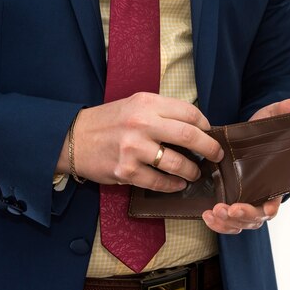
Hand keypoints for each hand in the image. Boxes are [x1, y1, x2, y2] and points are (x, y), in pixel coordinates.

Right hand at [57, 92, 223, 191]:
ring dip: (192, 171)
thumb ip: (162, 112)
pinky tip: (178, 184)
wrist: (73, 138)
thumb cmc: (108, 121)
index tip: (210, 133)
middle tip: (216, 156)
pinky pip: (158, 182)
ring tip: (196, 173)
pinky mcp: (125, 171)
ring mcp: (133, 149)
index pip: (189, 112)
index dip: (206, 125)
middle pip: (189, 136)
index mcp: (147, 103)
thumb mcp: (134, 105)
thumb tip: (195, 127)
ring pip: (176, 163)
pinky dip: (173, 185)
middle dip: (210, 149)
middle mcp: (141, 123)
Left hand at [202, 97, 289, 233]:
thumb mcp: (269, 117)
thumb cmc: (259, 131)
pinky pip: (225, 222)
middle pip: (255, 218)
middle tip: (225, 209)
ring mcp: (242, 202)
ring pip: (238, 224)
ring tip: (212, 213)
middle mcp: (258, 196)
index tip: (256, 207)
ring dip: (226, 223)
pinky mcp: (226, 201)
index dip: (266, 208)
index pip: (273, 204)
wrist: (239, 136)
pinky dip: (216, 223)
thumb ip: (285, 111)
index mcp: (273, 183)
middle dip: (241, 217)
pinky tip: (206, 215)